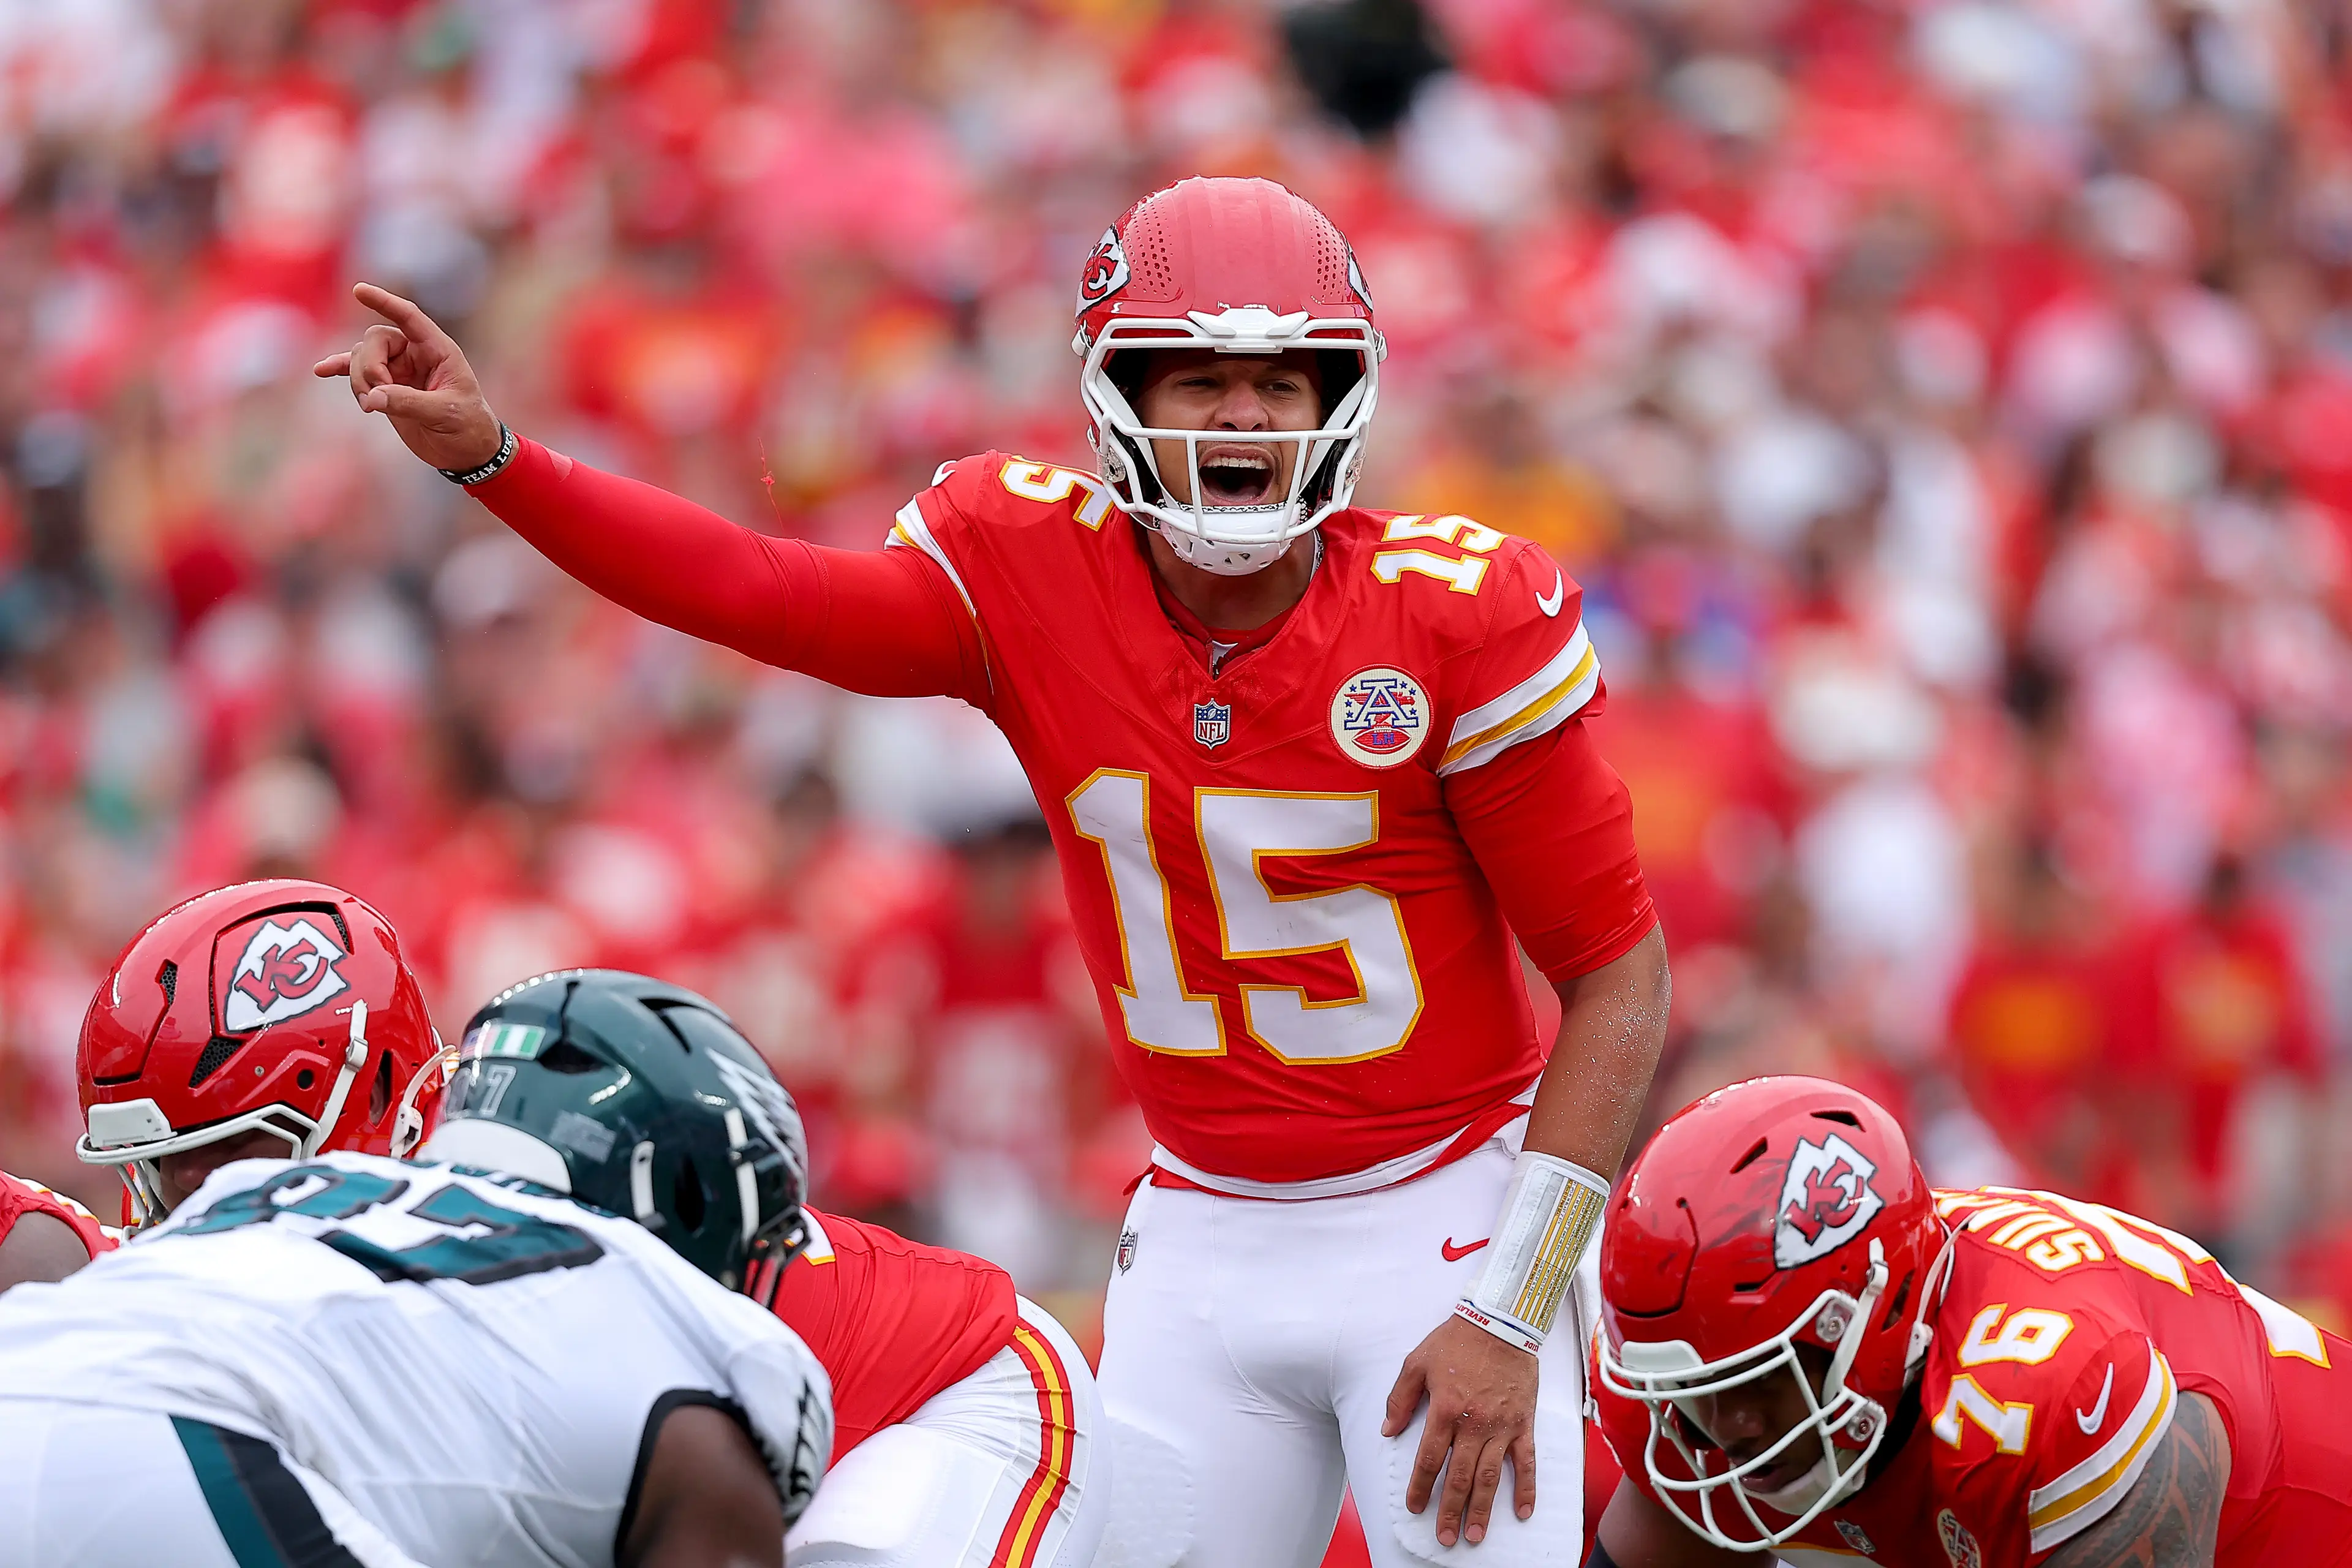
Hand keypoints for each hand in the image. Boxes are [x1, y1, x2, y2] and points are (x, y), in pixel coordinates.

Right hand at [312, 282, 503, 472]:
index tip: (358, 290)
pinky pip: (356, 371)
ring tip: (370, 407)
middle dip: (368, 367)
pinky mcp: (385, 387)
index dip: (385, 302)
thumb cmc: (468, 427)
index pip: (409, 317)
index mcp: (438, 350)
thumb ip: (410, 403)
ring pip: (361, 357)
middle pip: (375, 341)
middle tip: (378, 396)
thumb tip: (373, 397)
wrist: (465, 451)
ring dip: (358, 380)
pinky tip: (321, 370)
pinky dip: (340, 370)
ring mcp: (398, 370)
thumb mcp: (446, 414)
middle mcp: (415, 354)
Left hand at [1384, 1312, 1538, 1546]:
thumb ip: (1400, 1399)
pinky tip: (1522, 1512)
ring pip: (1490, 1477)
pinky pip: (1525, 1462)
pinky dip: (1526, 1489)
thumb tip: (1388, 1431)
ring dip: (1482, 1510)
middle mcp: (1473, 1424)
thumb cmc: (1456, 1340)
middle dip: (1449, 1511)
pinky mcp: (1523, 1424)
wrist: (1501, 1321)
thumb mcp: (1417, 1362)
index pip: (1429, 1459)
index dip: (1421, 1487)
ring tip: (1475, 1536)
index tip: (1415, 1508)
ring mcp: (1501, 1427)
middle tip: (1445, 1538)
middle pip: (1459, 1477)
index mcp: (1444, 1410)